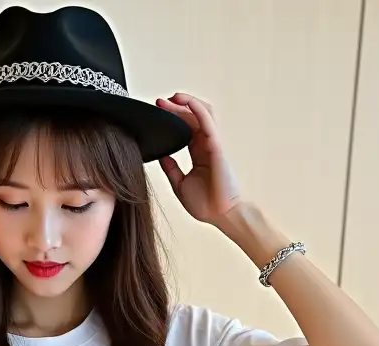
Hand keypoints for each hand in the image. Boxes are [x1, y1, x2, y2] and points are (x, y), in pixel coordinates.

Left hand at [156, 93, 243, 228]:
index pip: (185, 128)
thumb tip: (162, 156)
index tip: (157, 112)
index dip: (172, 118)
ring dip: (186, 102)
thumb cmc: (206, 204)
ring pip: (201, 113)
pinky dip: (195, 108)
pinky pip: (207, 121)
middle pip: (192, 117)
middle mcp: (206, 144)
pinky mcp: (216, 145)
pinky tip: (184, 101)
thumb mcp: (180, 184)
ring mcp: (212, 143)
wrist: (221, 215)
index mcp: (198, 152)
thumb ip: (171, 169)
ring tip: (170, 98)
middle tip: (159, 102)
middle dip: (176, 107)